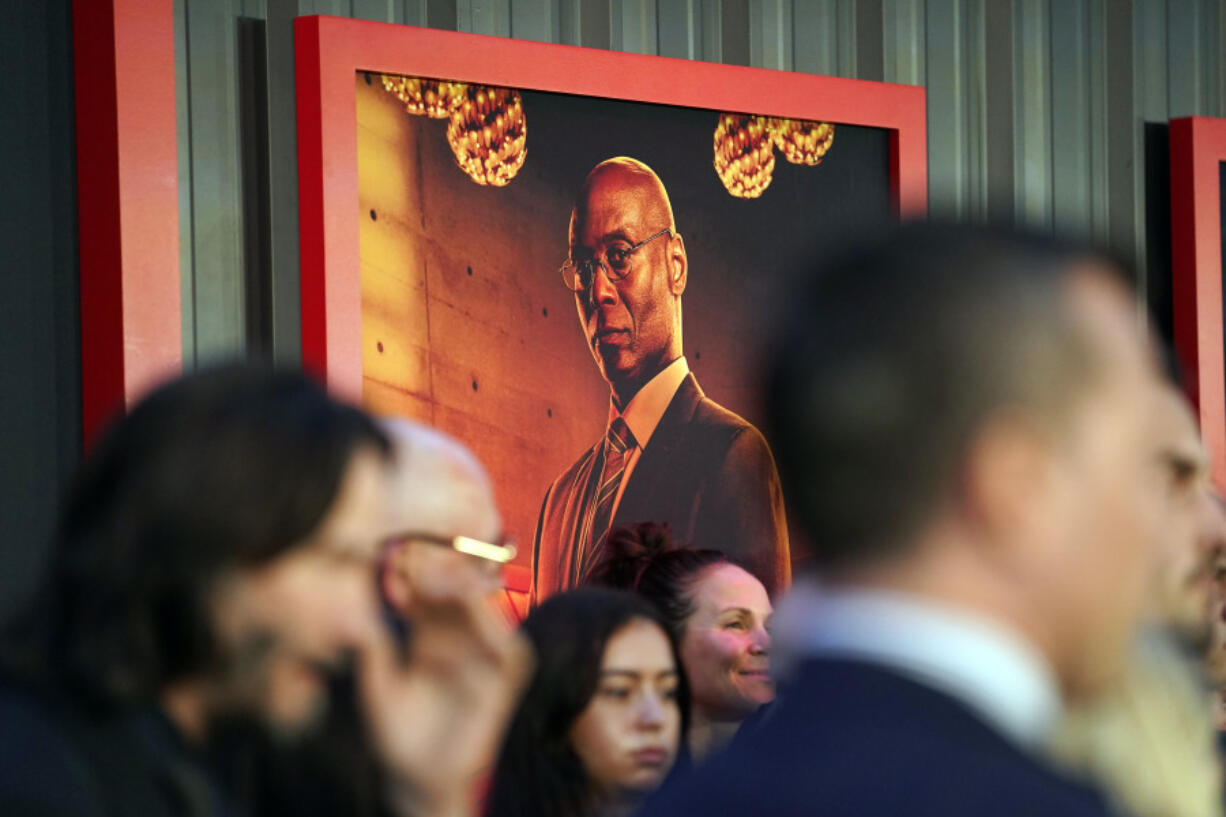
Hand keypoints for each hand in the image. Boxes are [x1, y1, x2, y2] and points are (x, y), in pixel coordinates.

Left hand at [359, 549, 532, 816]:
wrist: (423, 778)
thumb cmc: (399, 735)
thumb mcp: (379, 687)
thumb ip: (376, 652)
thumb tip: (364, 612)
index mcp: (428, 635)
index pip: (426, 594)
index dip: (412, 575)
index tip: (395, 560)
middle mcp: (458, 639)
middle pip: (456, 592)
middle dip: (439, 571)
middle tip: (421, 557)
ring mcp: (484, 656)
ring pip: (484, 611)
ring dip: (466, 590)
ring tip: (444, 573)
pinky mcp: (505, 679)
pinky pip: (509, 648)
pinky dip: (496, 628)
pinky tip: (474, 609)